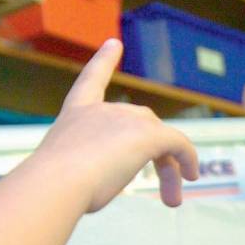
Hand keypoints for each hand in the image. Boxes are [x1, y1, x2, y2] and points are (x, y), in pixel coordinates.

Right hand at [33, 39, 199, 211]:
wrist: (55, 184)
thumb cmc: (52, 186)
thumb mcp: (66, 171)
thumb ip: (83, 168)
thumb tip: (94, 181)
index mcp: (76, 114)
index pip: (91, 82)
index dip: (104, 62)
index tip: (115, 44)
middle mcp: (102, 110)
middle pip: (140, 127)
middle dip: (154, 159)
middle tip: (163, 195)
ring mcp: (126, 118)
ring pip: (159, 141)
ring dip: (169, 171)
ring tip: (172, 200)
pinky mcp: (148, 134)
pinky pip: (178, 143)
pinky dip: (188, 159)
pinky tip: (192, 175)